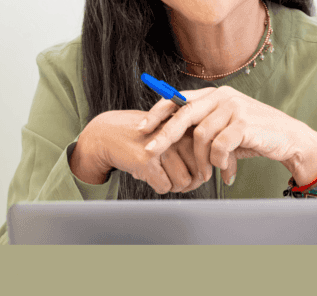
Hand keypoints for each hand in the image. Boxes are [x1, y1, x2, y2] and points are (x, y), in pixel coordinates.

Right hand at [72, 109, 206, 194]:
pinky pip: (164, 187)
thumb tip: (207, 175)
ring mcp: (162, 148)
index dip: (201, 172)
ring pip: (182, 183)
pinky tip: (149, 174)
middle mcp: (177, 136)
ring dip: (172, 185)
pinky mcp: (147, 160)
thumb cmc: (144, 137)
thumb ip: (191, 149)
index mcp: (186, 128)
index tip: (193, 174)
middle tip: (174, 178)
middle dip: (188, 182)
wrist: (109, 132)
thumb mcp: (172, 135)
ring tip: (161, 175)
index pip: (207, 159)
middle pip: (198, 174)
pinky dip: (157, 185)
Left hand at [137, 86, 316, 185]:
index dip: (158, 112)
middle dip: (164, 134)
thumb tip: (169, 140)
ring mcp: (234, 108)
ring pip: (202, 136)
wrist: (289, 140)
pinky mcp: (244, 123)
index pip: (179, 99)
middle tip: (150, 150)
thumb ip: (203, 129)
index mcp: (215, 94)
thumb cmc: (254, 136)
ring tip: (206, 174)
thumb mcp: (225, 128)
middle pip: (184, 114)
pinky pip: (219, 146)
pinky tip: (226, 172)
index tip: (142, 128)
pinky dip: (219, 162)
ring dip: (201, 160)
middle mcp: (223, 96)